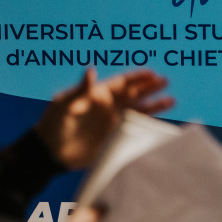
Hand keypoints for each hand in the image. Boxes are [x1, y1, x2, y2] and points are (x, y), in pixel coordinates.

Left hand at [35, 67, 173, 168]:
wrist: (50, 152)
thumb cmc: (53, 123)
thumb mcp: (65, 104)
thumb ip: (81, 89)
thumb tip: (90, 69)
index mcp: (98, 94)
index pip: (122, 83)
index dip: (136, 77)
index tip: (151, 73)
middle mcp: (108, 106)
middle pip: (134, 94)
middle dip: (150, 87)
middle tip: (165, 81)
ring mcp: (112, 122)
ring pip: (138, 110)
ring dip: (154, 105)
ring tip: (171, 100)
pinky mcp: (113, 138)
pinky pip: (134, 129)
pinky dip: (146, 125)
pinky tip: (159, 123)